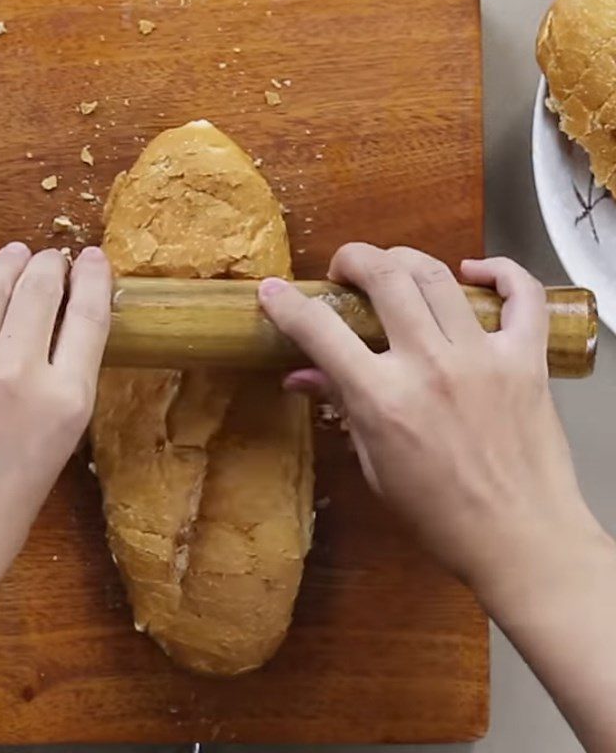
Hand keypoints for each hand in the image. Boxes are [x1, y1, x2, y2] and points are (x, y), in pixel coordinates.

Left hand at [0, 242, 110, 718]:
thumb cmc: (3, 516)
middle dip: (51, 264)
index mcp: (68, 401)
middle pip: (41, 290)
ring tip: (17, 251)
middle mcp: (21, 374)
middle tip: (53, 255)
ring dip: (9, 264)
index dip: (93, 278)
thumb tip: (53, 343)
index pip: (89, 316)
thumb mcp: (56, 450)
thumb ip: (59, 392)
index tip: (93, 259)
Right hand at [260, 243, 615, 751]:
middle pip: (386, 277)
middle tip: (346, 269)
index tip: (273, 290)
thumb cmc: (438, 515)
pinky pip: (522, 296)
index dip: (287, 304)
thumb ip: (341, 407)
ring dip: (406, 259)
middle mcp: (430, 365)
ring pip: (439, 276)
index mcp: (383, 399)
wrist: (521, 541)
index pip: (320, 332)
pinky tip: (475, 270)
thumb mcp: (374, 465)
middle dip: (354, 259)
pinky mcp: (527, 359)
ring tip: (394, 268)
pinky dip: (501, 271)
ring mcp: (482, 357)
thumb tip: (301, 375)